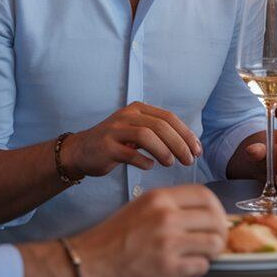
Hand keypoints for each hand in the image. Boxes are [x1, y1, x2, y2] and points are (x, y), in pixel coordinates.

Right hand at [63, 102, 200, 176]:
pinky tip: (149, 167)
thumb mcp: (138, 131)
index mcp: (138, 109)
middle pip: (160, 126)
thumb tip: (190, 146)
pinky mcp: (105, 147)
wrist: (79, 152)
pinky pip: (129, 153)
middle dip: (179, 144)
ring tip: (171, 163)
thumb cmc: (116, 144)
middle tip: (189, 160)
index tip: (197, 150)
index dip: (186, 134)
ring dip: (163, 151)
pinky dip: (143, 161)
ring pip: (146, 136)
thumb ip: (160, 133)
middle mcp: (127, 116)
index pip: (169, 117)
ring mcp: (114, 130)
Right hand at [70, 184, 226, 276]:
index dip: (217, 208)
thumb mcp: (140, 208)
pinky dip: (199, 268)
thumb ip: (169, 206)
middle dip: (220, 232)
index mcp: (160, 198)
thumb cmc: (112, 238)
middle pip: (215, 219)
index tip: (216, 219)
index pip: (206, 196)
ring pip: (213, 243)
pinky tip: (187, 267)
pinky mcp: (167, 267)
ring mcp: (168, 242)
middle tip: (215, 241)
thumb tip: (202, 212)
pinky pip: (201, 265)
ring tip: (201, 255)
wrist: (86, 264)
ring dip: (212, 252)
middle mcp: (166, 216)